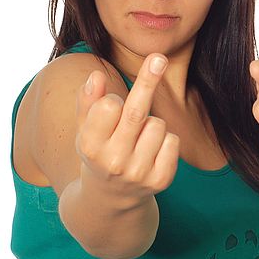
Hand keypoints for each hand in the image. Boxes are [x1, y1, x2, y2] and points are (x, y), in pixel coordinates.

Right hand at [75, 54, 179, 202]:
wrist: (111, 200)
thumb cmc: (98, 152)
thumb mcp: (85, 129)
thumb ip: (87, 101)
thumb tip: (96, 75)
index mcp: (90, 146)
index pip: (109, 106)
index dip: (113, 99)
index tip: (113, 101)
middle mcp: (114, 162)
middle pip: (137, 112)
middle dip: (148, 80)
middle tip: (160, 57)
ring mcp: (139, 173)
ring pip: (158, 124)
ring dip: (151, 124)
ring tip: (138, 139)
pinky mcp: (162, 181)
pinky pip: (173, 141)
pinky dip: (165, 141)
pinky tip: (151, 152)